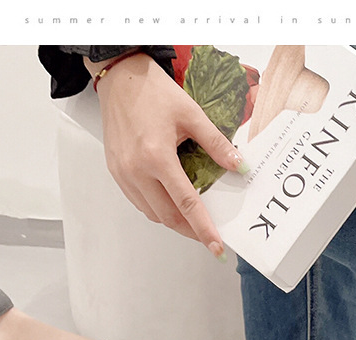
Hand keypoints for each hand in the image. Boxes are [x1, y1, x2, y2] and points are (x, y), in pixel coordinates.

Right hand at [92, 52, 246, 254]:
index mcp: (156, 156)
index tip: (215, 246)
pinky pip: (139, 202)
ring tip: (191, 218)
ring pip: (152, 213)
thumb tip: (238, 166)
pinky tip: (169, 202)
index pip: (186, 203)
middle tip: (207, 236)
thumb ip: (216, 144)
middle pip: (168, 216)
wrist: (121, 77)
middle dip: (190, 231)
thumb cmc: (153, 91)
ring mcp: (123, 174)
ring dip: (173, 220)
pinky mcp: (116, 172)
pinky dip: (157, 208)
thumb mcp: (191, 114)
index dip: (203, 228)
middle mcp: (136, 170)